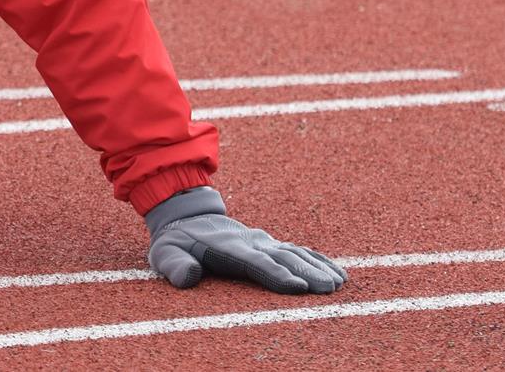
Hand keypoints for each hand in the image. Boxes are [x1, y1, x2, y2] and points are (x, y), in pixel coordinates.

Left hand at [144, 187, 346, 294]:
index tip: (298, 287)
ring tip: (339, 283)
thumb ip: (176, 266)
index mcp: (227, 247)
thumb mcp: (165, 254)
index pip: (254, 262)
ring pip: (295, 253)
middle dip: (307, 273)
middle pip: (282, 258)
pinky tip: (338, 272)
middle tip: (329, 289)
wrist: (185, 216)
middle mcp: (250, 242)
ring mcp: (263, 242)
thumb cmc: (176, 243)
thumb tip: (188, 277)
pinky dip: (319, 260)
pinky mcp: (270, 245)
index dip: (276, 274)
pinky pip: (298, 251)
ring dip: (317, 267)